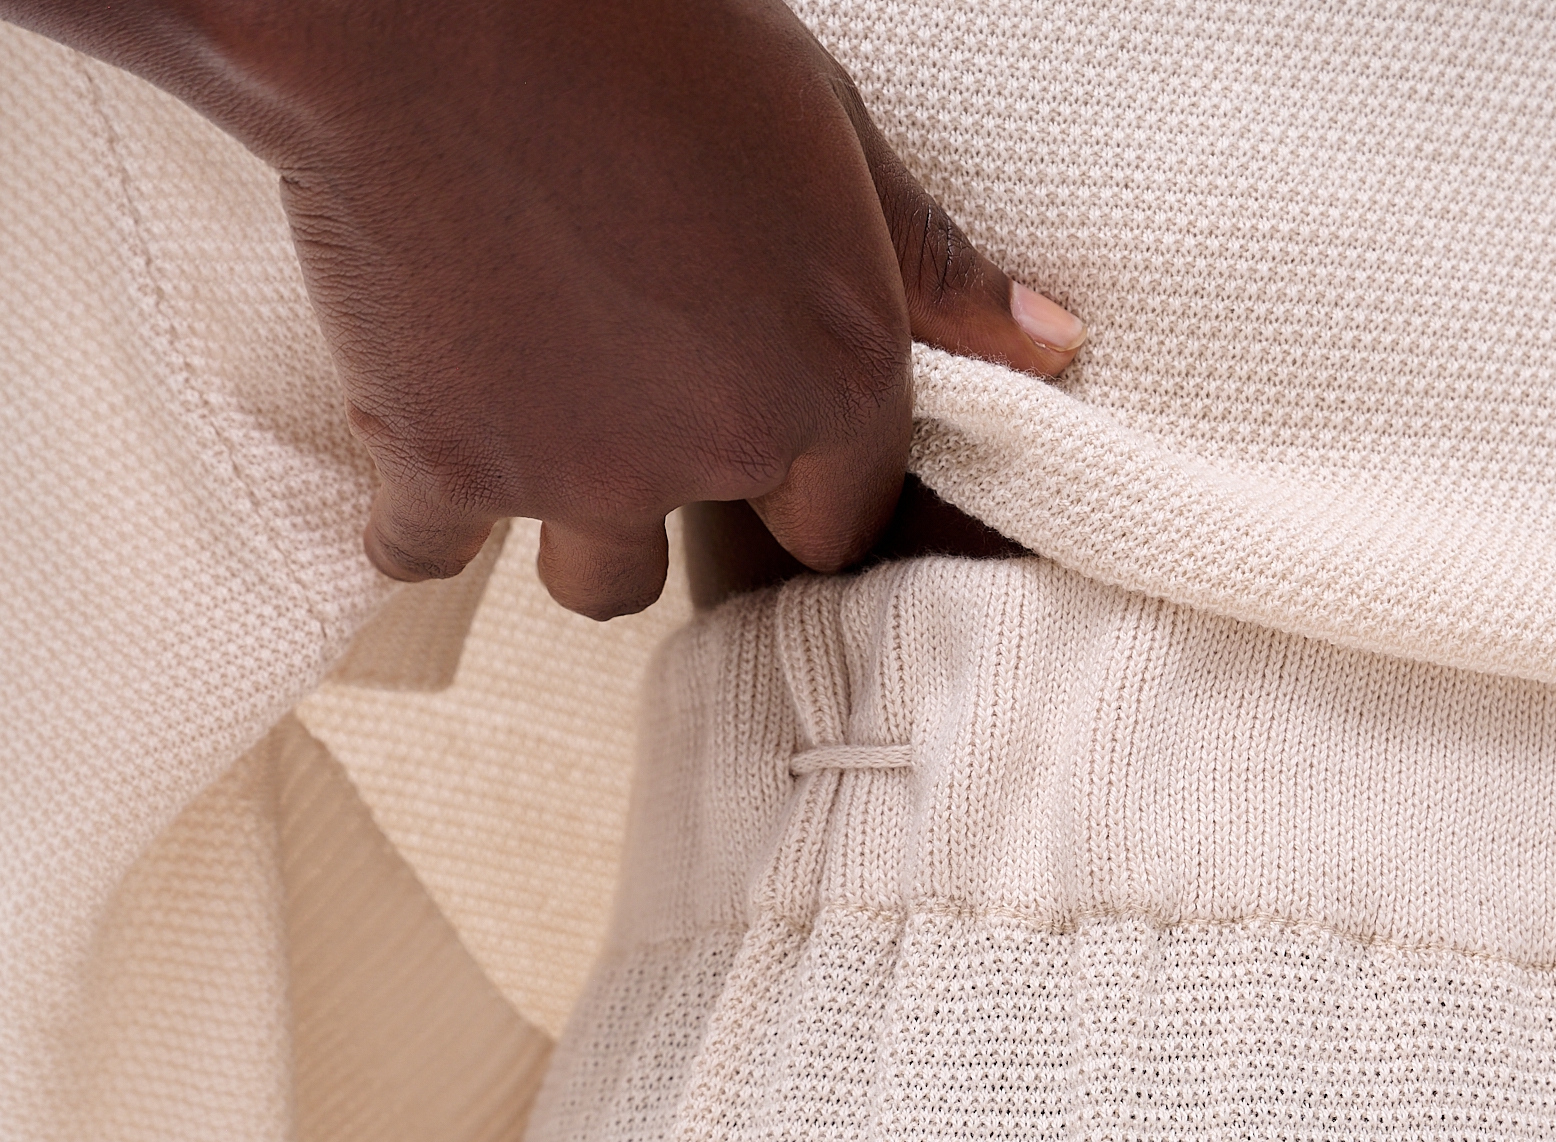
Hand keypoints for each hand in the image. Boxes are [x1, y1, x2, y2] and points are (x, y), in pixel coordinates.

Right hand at [17, 0, 1084, 615]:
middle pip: (716, 554)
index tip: (744, 403)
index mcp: (832, 371)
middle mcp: (720, 447)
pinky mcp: (447, 471)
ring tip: (539, 413)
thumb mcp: (819, 115)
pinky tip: (421, 433)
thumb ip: (924, 254)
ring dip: (576, 525)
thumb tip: (1046, 343)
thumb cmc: (640, 19)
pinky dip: (420, 508)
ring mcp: (578, 474)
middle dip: (688, 491)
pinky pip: (425, 552)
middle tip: (634, 383)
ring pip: (594, 582)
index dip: (798, 471)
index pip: (842, 513)